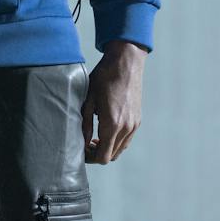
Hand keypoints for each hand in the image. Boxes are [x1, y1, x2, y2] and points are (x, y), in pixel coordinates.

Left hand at [81, 40, 145, 163]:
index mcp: (113, 124)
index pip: (103, 156)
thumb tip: (81, 142)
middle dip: (97, 154)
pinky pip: (127, 139)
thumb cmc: (104, 77)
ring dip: (107, 148)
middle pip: (112, 155)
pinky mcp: (138, 119)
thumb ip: (85, 124)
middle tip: (85, 145)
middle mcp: (126, 127)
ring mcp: (134, 124)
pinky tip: (106, 129)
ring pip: (120, 149)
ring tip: (94, 138)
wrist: (126, 62)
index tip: (81, 151)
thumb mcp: (89, 99)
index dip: (90, 158)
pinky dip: (116, 141)